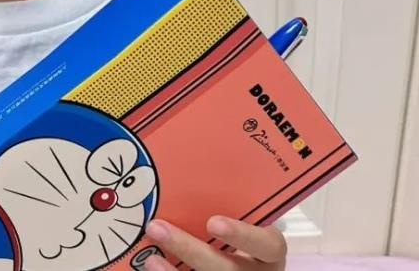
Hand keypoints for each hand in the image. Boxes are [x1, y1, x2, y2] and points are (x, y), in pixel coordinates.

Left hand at [143, 216, 286, 270]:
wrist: (246, 264)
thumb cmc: (242, 234)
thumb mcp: (246, 219)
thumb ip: (229, 203)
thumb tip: (190, 159)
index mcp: (269, 251)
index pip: (267, 244)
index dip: (242, 234)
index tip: (213, 222)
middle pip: (227, 268)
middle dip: (190, 250)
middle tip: (157, 228)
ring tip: (149, 257)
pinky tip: (152, 266)